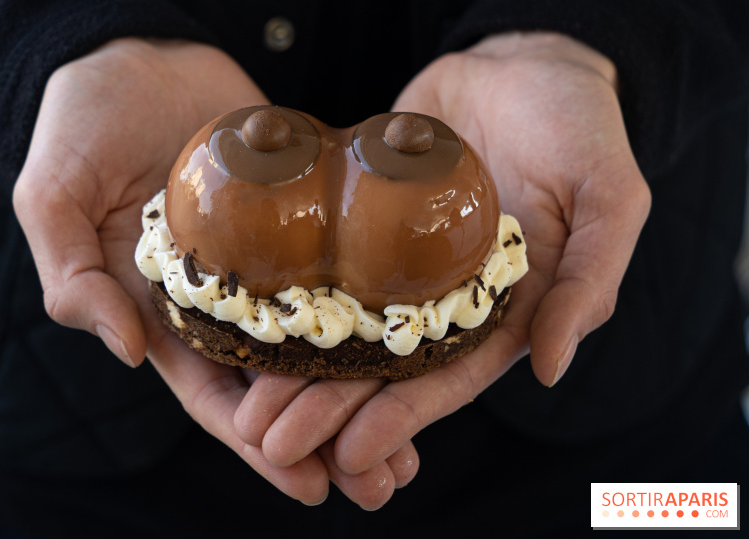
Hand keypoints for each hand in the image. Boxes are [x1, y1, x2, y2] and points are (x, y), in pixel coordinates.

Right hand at [12, 38, 416, 505]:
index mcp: (165, 312)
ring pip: (322, 344)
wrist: (137, 54)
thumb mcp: (54, 195)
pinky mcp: (302, 221)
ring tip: (412, 439)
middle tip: (384, 481)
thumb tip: (125, 352)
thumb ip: (74, 273)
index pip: (214, 396)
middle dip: (328, 437)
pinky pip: (345, 273)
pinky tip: (422, 338)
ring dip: (364, 392)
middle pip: (280, 387)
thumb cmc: (84, 121)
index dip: (259, 445)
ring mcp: (268, 262)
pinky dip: (378, 313)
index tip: (309, 486)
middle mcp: (224, 300)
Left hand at [235, 31, 650, 496]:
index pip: (449, 378)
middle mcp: (444, 296)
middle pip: (381, 365)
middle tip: (273, 439)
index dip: (402, 419)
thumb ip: (588, 281)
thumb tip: (551, 368)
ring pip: (341, 326)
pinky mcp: (365, 218)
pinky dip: (287, 298)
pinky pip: (322, 263)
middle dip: (330, 408)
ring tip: (247, 404)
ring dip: (296, 370)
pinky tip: (245, 322)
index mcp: (503, 308)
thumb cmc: (580, 125)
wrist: (524, 60)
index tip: (352, 455)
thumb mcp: (609, 199)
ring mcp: (399, 259)